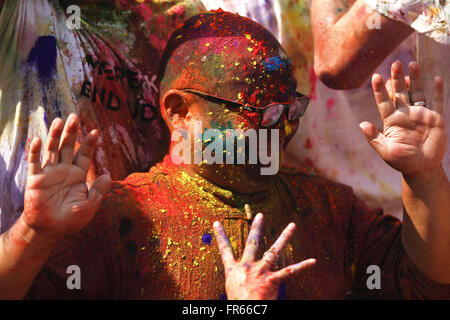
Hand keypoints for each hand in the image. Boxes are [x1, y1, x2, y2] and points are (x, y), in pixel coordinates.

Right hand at [22, 114, 110, 240]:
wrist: (50, 229)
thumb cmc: (71, 219)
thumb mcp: (89, 206)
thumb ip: (98, 191)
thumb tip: (109, 176)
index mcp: (78, 175)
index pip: (84, 154)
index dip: (89, 143)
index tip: (95, 131)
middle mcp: (64, 170)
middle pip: (68, 146)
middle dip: (72, 132)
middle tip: (75, 116)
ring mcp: (49, 173)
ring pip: (52, 149)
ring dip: (55, 135)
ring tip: (59, 121)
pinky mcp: (35, 179)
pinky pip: (34, 162)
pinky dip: (35, 150)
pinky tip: (37, 139)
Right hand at [213, 211, 315, 299]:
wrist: (244, 312)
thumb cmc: (237, 304)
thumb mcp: (232, 289)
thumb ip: (237, 280)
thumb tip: (241, 280)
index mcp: (233, 270)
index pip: (224, 249)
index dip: (220, 235)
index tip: (216, 222)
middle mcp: (247, 267)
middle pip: (252, 243)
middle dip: (256, 228)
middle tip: (260, 215)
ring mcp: (260, 272)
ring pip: (274, 250)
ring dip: (284, 237)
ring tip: (292, 225)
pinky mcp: (272, 281)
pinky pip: (290, 272)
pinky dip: (302, 267)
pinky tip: (312, 261)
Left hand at [359, 61, 446, 175]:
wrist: (421, 168)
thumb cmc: (401, 161)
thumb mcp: (385, 151)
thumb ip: (374, 138)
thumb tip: (362, 125)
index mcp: (391, 120)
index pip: (384, 101)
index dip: (380, 90)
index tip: (376, 77)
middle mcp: (405, 113)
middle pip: (400, 92)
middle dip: (397, 78)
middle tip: (395, 63)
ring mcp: (420, 114)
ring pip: (417, 92)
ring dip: (415, 78)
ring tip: (411, 64)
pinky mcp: (435, 118)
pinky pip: (437, 101)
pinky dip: (437, 90)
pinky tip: (435, 78)